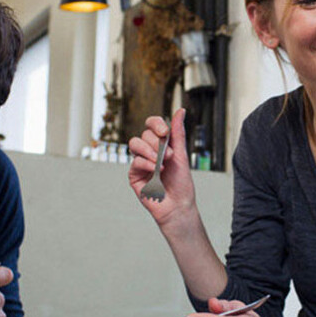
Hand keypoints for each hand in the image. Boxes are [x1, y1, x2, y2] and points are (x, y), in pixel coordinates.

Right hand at [127, 109, 195, 226]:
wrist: (178, 205)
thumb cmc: (181, 183)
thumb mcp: (181, 154)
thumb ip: (178, 133)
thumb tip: (180, 111)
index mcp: (161, 144)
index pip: (152, 125)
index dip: (156, 124)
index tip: (165, 132)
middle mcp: (149, 152)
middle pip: (144, 134)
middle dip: (157, 143)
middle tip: (169, 156)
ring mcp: (141, 163)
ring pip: (134, 144)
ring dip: (149, 150)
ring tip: (160, 163)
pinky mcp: (134, 175)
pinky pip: (135, 162)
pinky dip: (146, 164)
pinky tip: (155, 171)